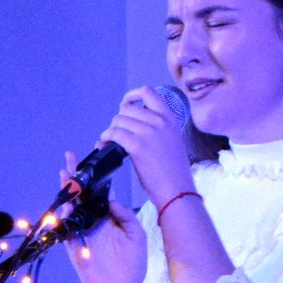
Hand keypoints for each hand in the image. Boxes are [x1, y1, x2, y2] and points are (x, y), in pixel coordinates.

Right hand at [61, 152, 146, 282]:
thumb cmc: (132, 265)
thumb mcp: (137, 237)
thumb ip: (127, 217)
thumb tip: (114, 200)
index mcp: (110, 217)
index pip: (101, 191)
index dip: (97, 175)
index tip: (94, 157)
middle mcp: (95, 221)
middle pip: (82, 194)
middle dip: (76, 176)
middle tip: (70, 156)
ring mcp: (83, 232)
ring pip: (72, 208)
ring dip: (68, 192)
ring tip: (65, 174)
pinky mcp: (75, 246)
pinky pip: (66, 228)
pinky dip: (64, 217)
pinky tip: (65, 204)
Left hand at [99, 86, 196, 208]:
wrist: (177, 190)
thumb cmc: (174, 171)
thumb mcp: (172, 139)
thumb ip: (157, 127)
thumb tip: (133, 122)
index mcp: (170, 118)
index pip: (148, 92)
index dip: (132, 96)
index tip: (126, 106)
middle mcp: (159, 121)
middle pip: (128, 108)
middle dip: (119, 119)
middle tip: (118, 133)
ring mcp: (148, 132)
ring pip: (118, 120)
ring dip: (110, 130)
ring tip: (110, 141)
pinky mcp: (137, 146)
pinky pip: (114, 134)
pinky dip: (105, 139)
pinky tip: (104, 145)